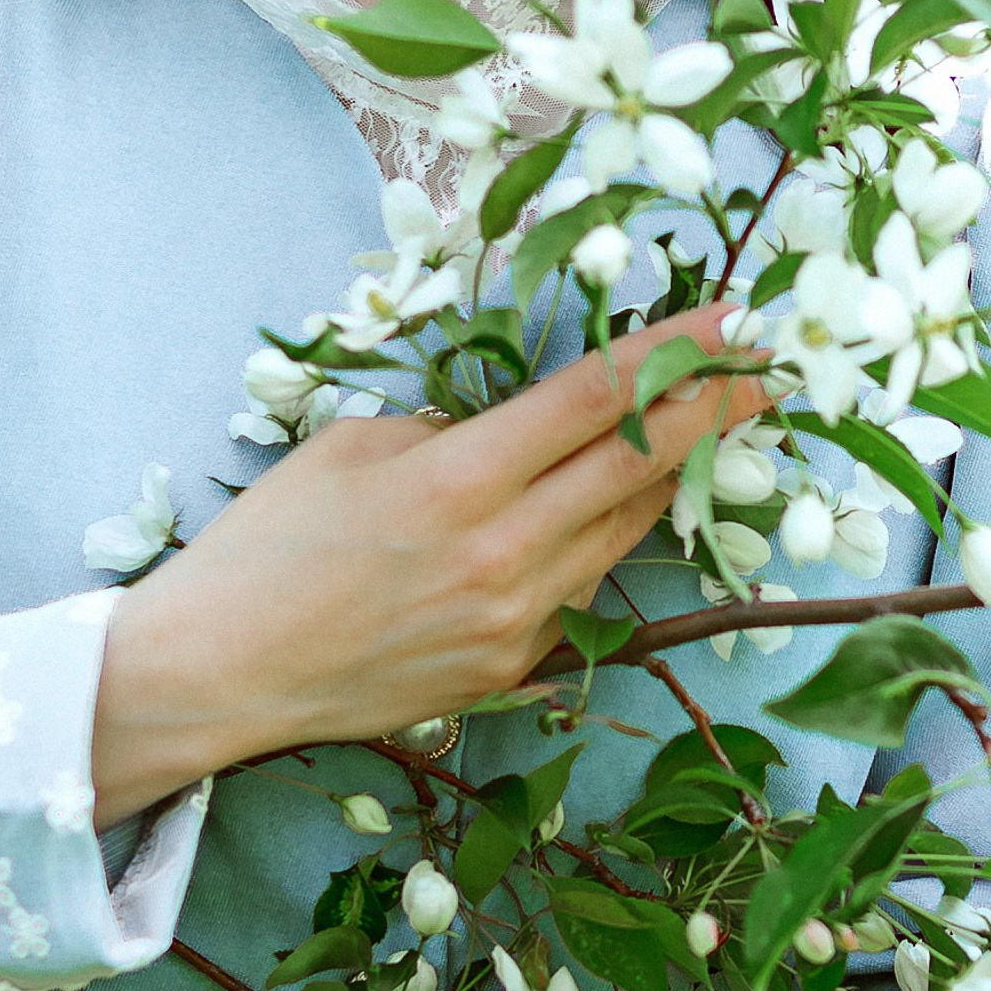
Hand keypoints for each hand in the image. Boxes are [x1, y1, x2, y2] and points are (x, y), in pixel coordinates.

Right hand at [88, 305, 766, 822]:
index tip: (739, 318)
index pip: (597, 399)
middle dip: (715, 409)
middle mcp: (503, 555)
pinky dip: (600, 541)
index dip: (679, 351)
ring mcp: (513, 622)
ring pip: (623, 531)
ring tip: (707, 424)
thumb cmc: (268, 545)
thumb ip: (454, 431)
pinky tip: (611, 508)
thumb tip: (520, 432)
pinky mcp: (508, 669)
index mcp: (459, 482)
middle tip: (772, 366)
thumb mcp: (354, 448)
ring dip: (667, 474)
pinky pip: (579, 590)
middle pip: (639, 466)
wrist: (217, 672)